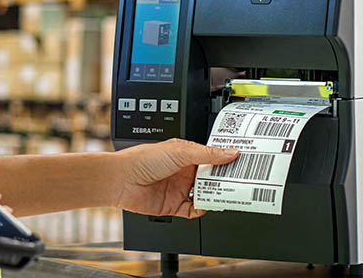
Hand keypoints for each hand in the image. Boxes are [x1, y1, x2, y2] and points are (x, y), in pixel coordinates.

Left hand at [110, 138, 237, 218]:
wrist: (121, 180)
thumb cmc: (142, 159)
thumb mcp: (179, 151)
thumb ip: (206, 154)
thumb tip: (230, 152)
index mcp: (185, 155)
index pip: (211, 157)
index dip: (225, 160)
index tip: (241, 162)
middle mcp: (183, 171)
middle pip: (210, 177)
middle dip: (223, 180)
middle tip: (240, 181)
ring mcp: (178, 189)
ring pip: (204, 194)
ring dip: (214, 196)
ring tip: (227, 195)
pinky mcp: (173, 205)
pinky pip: (192, 210)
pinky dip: (201, 210)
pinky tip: (205, 206)